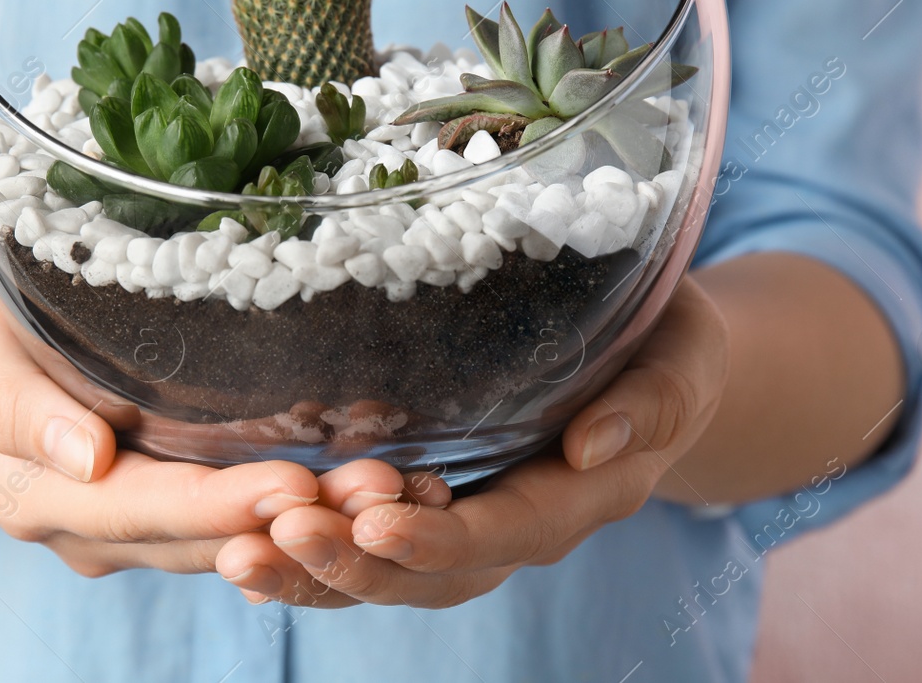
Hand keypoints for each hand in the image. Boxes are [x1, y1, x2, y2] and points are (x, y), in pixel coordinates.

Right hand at [0, 261, 368, 577]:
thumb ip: (16, 404)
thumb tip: (83, 456)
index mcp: (37, 498)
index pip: (142, 509)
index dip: (219, 504)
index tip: (295, 486)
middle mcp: (91, 531)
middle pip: (203, 537)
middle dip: (297, 519)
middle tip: (382, 490)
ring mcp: (135, 530)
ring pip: (234, 541)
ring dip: (317, 522)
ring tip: (398, 489)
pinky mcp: (172, 512)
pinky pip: (242, 526)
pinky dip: (307, 513)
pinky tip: (375, 490)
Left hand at [217, 276, 728, 607]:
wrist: (657, 365)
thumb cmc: (669, 348)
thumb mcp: (682, 359)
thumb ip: (651, 401)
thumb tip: (592, 445)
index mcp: (580, 493)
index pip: (507, 532)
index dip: (441, 540)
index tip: (374, 526)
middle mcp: (520, 525)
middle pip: (431, 573)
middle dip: (351, 564)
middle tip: (275, 536)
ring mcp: (473, 522)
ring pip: (389, 573)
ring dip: (314, 570)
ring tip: (239, 552)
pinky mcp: (434, 505)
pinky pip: (370, 548)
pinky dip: (310, 559)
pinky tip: (244, 549)